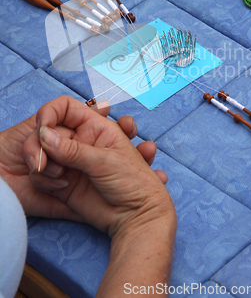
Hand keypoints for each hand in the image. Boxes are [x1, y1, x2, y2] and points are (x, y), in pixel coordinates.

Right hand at [22, 96, 171, 235]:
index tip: (43, 125)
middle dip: (41, 142)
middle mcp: (79, 141)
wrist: (134, 216)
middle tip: (42, 158)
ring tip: (59, 176)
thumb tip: (44, 136)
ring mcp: (69, 161)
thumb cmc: (131, 182)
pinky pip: (41, 174)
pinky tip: (62, 187)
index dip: (51, 112)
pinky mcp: (62, 181)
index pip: (65, 108)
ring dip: (41, 162)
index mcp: (95, 127)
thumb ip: (72, 149)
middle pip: (48, 130)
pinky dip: (43, 179)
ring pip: (42, 152)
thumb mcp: (103, 161)